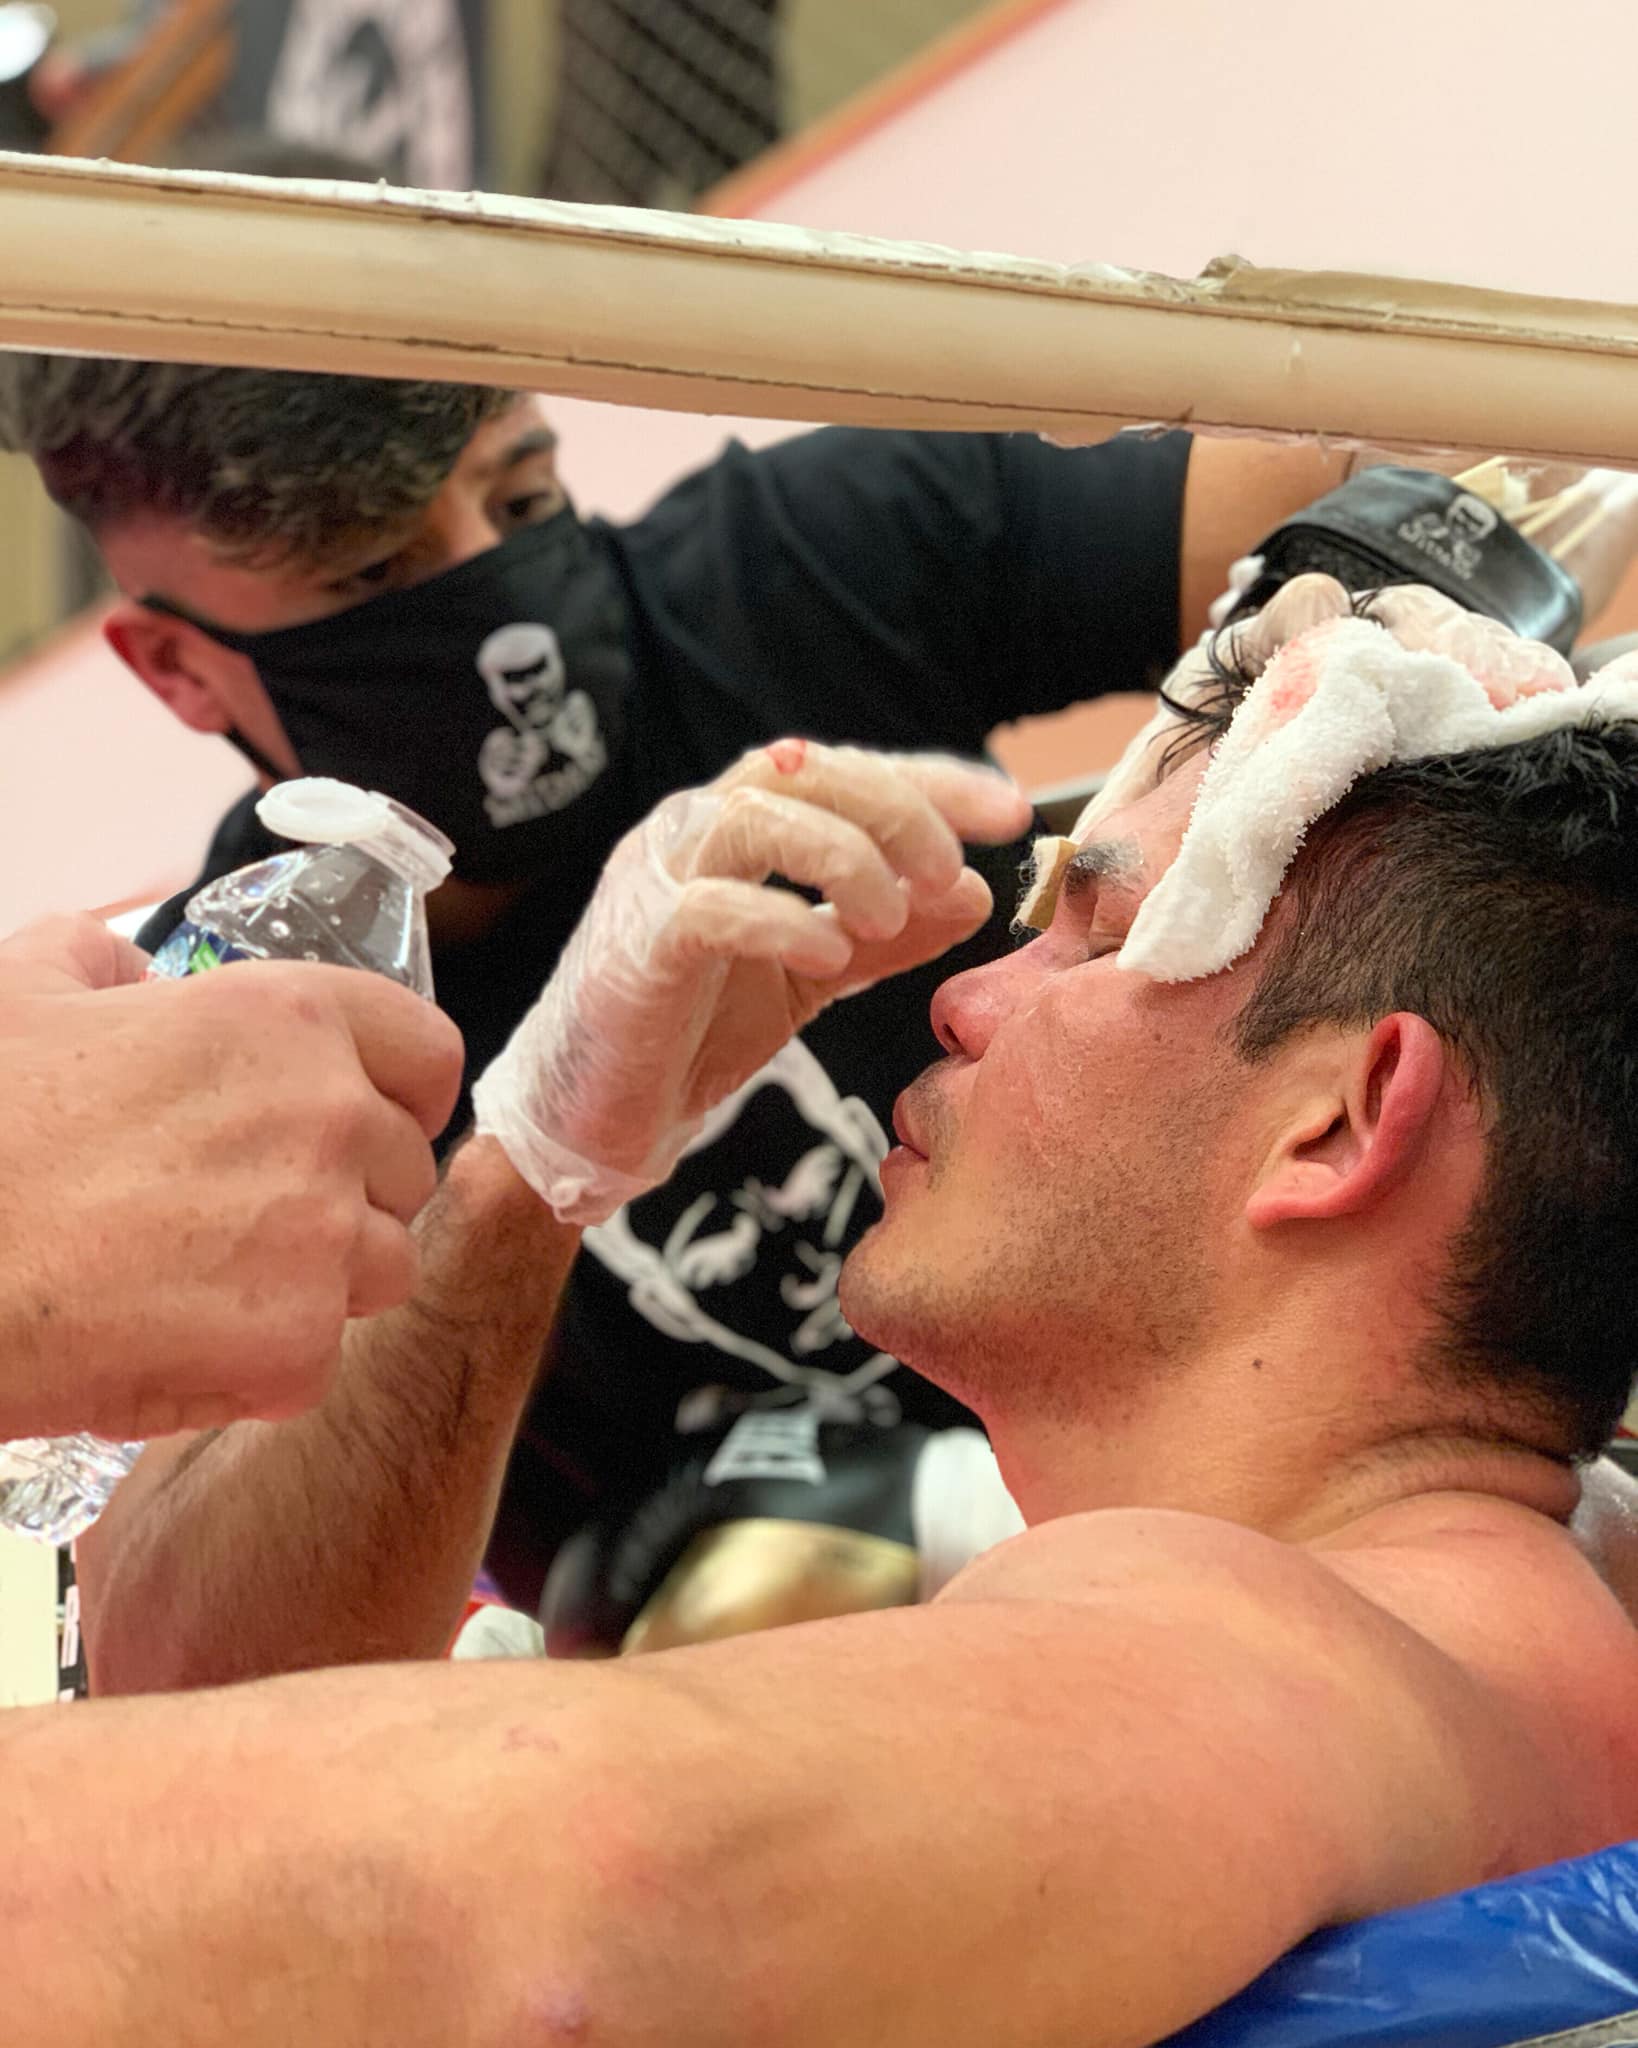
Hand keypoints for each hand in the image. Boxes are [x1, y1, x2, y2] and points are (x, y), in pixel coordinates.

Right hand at [0, 916, 463, 1440]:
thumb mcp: (24, 991)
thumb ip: (98, 962)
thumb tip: (124, 971)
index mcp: (287, 1020)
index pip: (427, 1054)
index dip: (399, 1093)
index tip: (364, 1120)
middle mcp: (330, 1119)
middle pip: (402, 1170)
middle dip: (344, 1191)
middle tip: (246, 1211)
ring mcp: (323, 1237)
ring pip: (380, 1267)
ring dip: (317, 1277)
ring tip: (208, 1276)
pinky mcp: (296, 1345)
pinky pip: (317, 1356)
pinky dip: (260, 1359)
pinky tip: (176, 1337)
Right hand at [474, 740, 1031, 1221]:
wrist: (598, 1114)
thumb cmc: (694, 1030)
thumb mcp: (814, 971)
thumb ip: (886, 932)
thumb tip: (972, 894)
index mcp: (742, 826)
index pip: (847, 773)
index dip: (933, 782)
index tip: (1010, 813)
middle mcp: (695, 831)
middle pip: (803, 769)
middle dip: (894, 810)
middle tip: (949, 870)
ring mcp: (658, 879)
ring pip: (754, 815)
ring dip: (842, 856)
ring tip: (889, 915)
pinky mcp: (637, 945)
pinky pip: (711, 908)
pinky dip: (781, 922)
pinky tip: (829, 955)